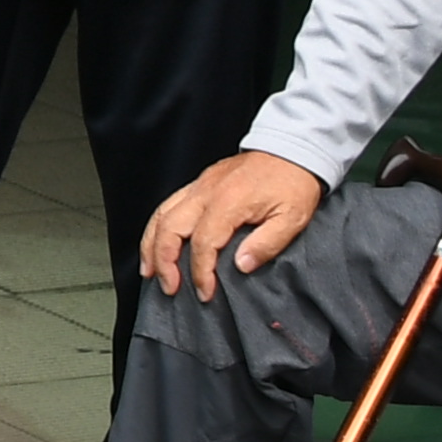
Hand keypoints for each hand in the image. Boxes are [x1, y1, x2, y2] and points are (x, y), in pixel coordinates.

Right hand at [139, 153, 328, 299]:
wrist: (290, 150)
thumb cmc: (292, 183)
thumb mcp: (292, 218)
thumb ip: (267, 244)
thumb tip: (241, 265)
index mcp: (229, 202)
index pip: (203, 243)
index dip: (200, 272)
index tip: (205, 292)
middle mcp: (207, 192)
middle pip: (170, 228)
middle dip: (164, 261)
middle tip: (168, 286)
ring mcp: (200, 186)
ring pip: (162, 215)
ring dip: (151, 245)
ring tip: (149, 269)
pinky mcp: (199, 183)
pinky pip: (168, 205)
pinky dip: (157, 227)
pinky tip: (156, 242)